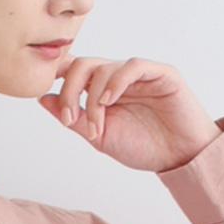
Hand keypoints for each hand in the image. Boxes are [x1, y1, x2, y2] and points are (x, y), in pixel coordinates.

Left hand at [37, 54, 222, 171]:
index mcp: (101, 91)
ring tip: (98, 125)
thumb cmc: (144, 147)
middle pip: (82, 65)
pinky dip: (116, 81)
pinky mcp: (160, 74)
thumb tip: (43, 99)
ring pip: (104, 67)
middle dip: (70, 91)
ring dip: (93, 98)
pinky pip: (133, 66)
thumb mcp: (100, 138)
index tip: (46, 97)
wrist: (180, 158)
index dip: (58, 77)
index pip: (73, 71)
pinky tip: (109, 101)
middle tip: (71, 119)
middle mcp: (117, 78)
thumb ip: (74, 119)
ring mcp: (138, 74)